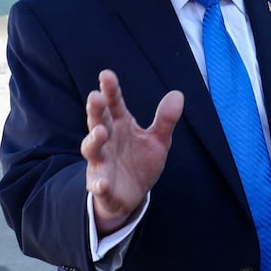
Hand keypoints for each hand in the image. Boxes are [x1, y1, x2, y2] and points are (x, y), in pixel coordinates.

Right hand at [81, 69, 183, 234]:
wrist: (131, 195)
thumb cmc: (140, 162)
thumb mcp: (158, 140)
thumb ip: (165, 119)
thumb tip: (178, 94)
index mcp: (120, 125)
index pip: (114, 104)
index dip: (110, 90)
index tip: (106, 75)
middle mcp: (106, 141)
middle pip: (98, 122)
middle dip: (96, 110)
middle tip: (95, 96)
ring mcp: (101, 163)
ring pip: (93, 150)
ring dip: (94, 141)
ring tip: (99, 132)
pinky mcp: (102, 186)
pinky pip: (98, 185)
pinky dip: (99, 184)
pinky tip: (102, 182)